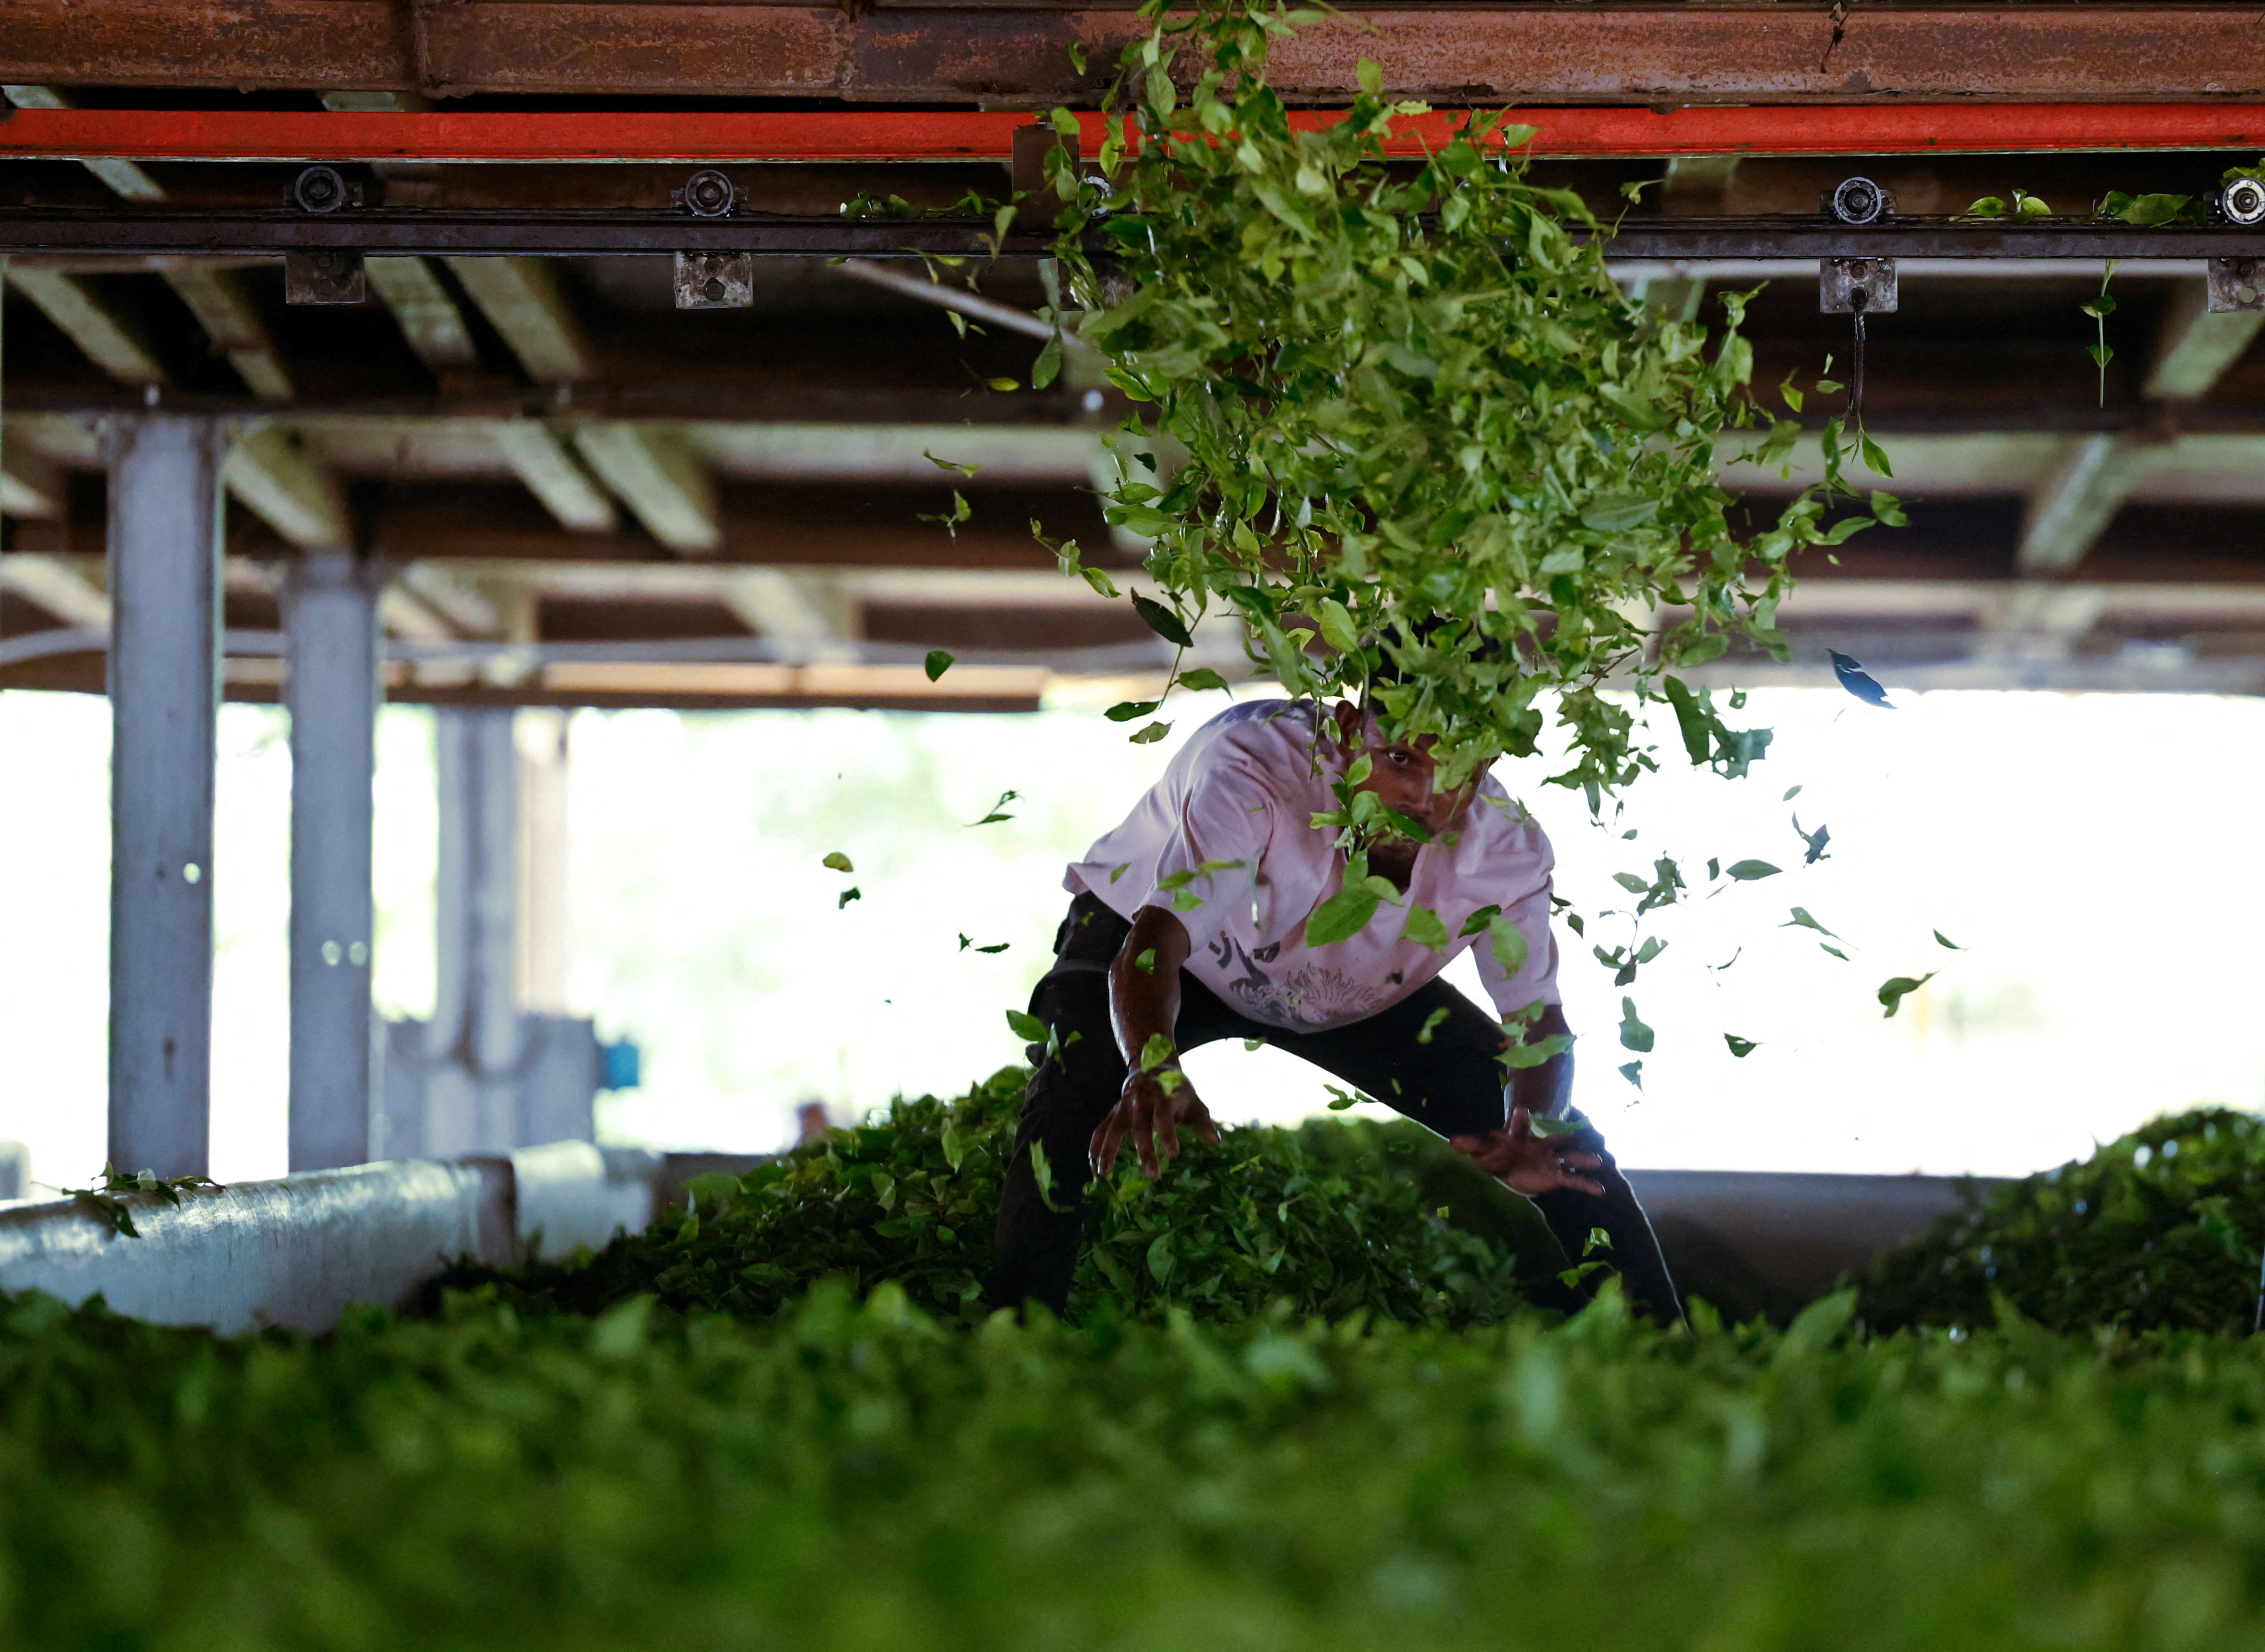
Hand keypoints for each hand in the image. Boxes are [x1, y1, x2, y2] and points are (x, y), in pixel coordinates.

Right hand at [1090, 1064, 1219, 1179]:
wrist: (1152, 1066)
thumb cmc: (1176, 1090)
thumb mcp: (1193, 1102)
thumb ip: (1202, 1122)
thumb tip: (1215, 1143)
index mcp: (1163, 1098)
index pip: (1164, 1118)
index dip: (1168, 1135)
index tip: (1173, 1154)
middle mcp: (1141, 1102)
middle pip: (1140, 1128)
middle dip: (1145, 1151)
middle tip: (1151, 1175)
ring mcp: (1125, 1106)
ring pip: (1114, 1129)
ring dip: (1109, 1151)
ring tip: (1105, 1173)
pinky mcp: (1114, 1111)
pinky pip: (1102, 1127)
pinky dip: (1095, 1143)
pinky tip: (1092, 1162)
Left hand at [1450, 1105, 1603, 1197]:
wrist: (1511, 1167)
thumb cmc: (1498, 1155)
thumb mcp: (1484, 1151)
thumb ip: (1472, 1146)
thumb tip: (1453, 1141)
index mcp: (1520, 1137)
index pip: (1520, 1127)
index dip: (1521, 1120)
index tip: (1522, 1109)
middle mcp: (1540, 1145)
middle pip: (1552, 1139)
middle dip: (1561, 1137)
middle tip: (1572, 1132)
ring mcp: (1551, 1160)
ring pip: (1569, 1158)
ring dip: (1582, 1159)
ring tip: (1596, 1160)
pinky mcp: (1556, 1176)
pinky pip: (1573, 1181)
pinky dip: (1586, 1185)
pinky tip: (1600, 1189)